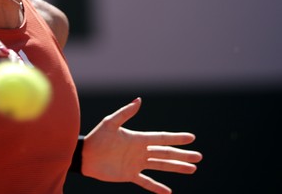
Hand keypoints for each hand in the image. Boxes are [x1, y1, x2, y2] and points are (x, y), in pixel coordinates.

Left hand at [81, 98, 202, 193]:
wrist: (85, 156)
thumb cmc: (97, 137)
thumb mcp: (110, 123)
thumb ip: (126, 113)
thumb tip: (139, 100)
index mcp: (137, 138)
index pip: (161, 138)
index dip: (176, 138)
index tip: (191, 137)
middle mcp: (139, 151)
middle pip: (165, 153)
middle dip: (182, 155)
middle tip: (199, 157)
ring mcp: (136, 163)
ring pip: (160, 166)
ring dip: (176, 168)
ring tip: (192, 169)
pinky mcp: (129, 175)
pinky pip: (146, 182)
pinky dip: (156, 187)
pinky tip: (168, 192)